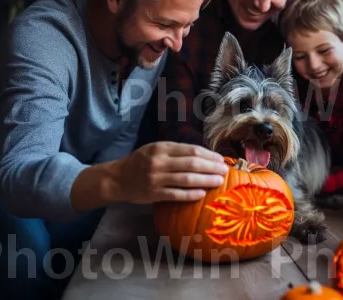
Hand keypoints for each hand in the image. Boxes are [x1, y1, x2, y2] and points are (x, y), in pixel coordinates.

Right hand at [111, 141, 228, 203]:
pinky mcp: (153, 193)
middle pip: (192, 164)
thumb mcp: (156, 149)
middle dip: (211, 167)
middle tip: (224, 171)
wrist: (117, 178)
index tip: (221, 159)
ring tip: (219, 181)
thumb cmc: (141, 162)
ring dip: (206, 180)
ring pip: (187, 179)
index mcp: (162, 148)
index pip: (191, 150)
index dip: (209, 155)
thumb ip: (176, 151)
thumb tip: (205, 155)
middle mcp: (159, 161)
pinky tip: (202, 193)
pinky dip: (191, 194)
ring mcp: (156, 178)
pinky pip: (177, 194)